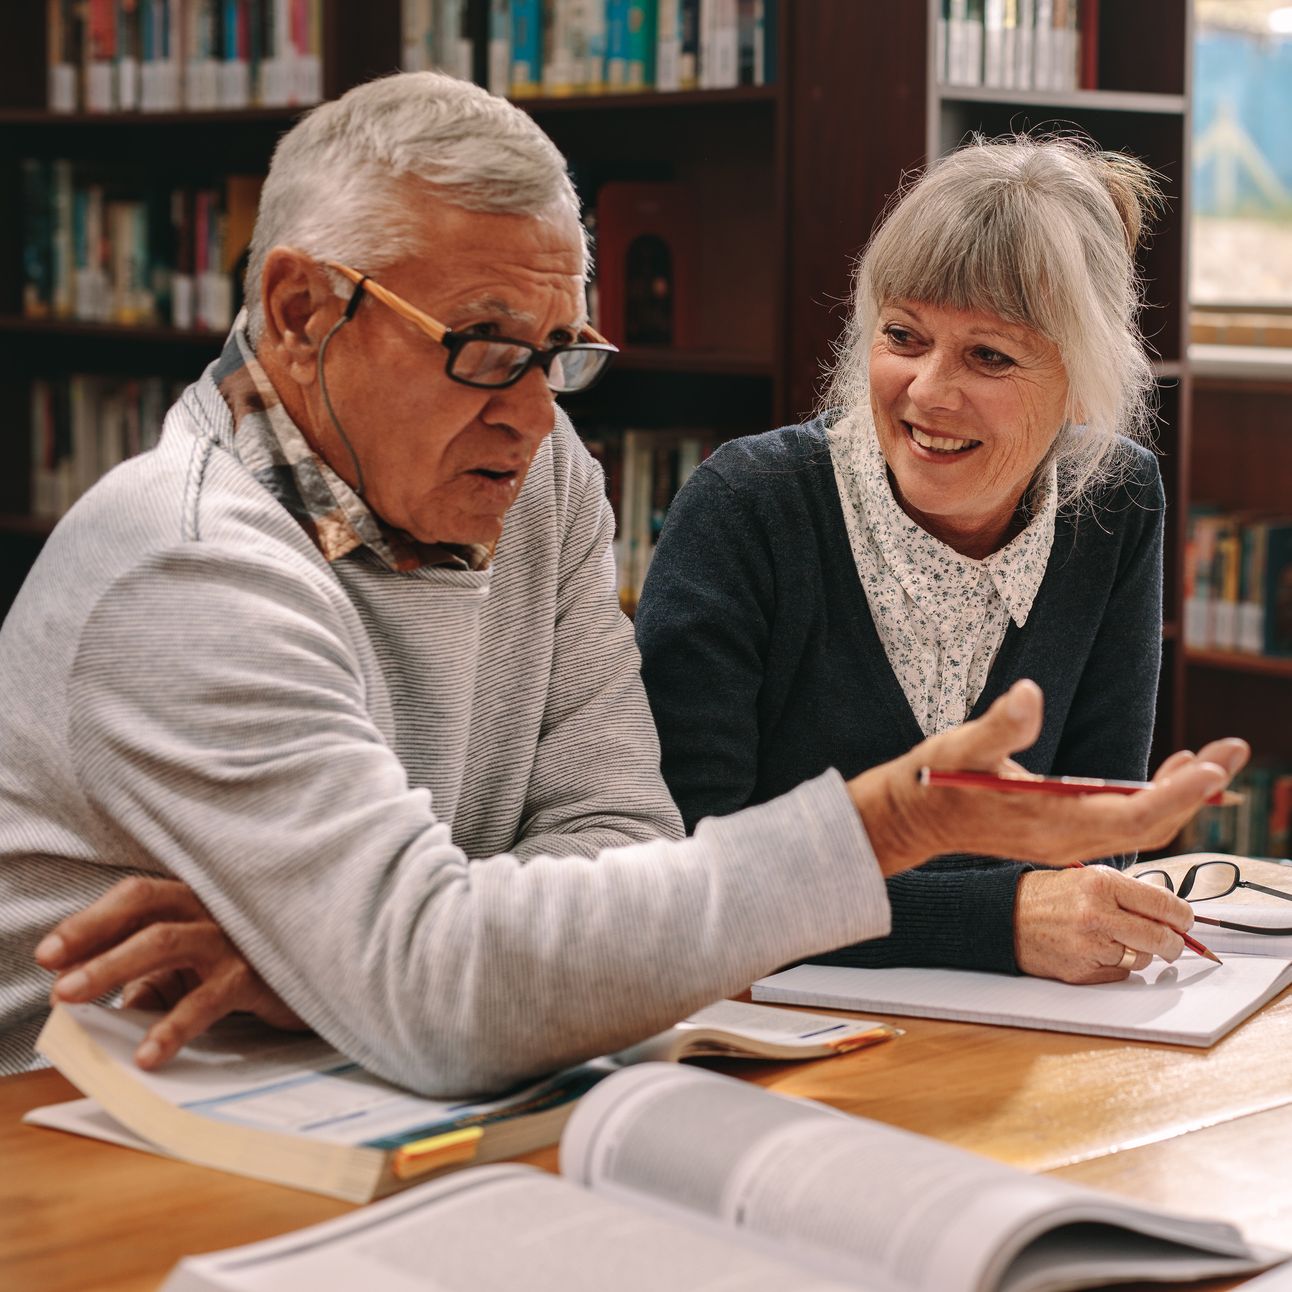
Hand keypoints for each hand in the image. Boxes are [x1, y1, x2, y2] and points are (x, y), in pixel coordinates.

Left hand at [35, 876, 306, 1068]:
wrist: (323, 980)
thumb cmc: (251, 967)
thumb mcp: (194, 971)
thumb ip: (152, 979)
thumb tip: (102, 1000)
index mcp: (195, 902)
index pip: (135, 898)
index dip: (91, 920)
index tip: (50, 953)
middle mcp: (213, 911)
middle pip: (145, 909)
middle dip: (92, 936)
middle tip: (53, 970)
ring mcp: (234, 940)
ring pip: (166, 942)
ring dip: (112, 967)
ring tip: (71, 997)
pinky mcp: (255, 976)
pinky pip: (205, 1000)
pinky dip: (171, 1026)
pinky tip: (147, 1053)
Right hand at [848, 678, 1248, 875]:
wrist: (912, 820)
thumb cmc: (934, 781)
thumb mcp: (961, 744)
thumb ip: (999, 724)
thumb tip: (1029, 694)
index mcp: (1052, 822)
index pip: (1133, 814)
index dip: (1177, 793)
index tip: (1214, 767)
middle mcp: (1069, 840)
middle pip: (1152, 822)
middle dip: (1198, 788)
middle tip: (1235, 749)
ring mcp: (1069, 840)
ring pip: (1143, 824)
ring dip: (1183, 793)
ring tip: (1216, 757)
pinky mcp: (1065, 831)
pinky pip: (1126, 822)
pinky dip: (1156, 798)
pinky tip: (1170, 773)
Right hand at [1014, 865, 1193, 981]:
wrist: (1004, 915)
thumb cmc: (1048, 895)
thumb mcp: (1089, 878)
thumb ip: (1130, 893)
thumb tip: (1172, 916)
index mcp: (1101, 884)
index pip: (1165, 905)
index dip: (1183, 916)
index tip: (1185, 921)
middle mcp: (1096, 915)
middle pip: (1162, 938)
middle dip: (1174, 943)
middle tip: (1173, 942)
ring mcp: (1089, 946)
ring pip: (1143, 958)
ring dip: (1140, 952)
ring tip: (1117, 938)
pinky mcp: (1081, 971)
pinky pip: (1120, 973)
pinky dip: (1117, 964)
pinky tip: (1097, 950)